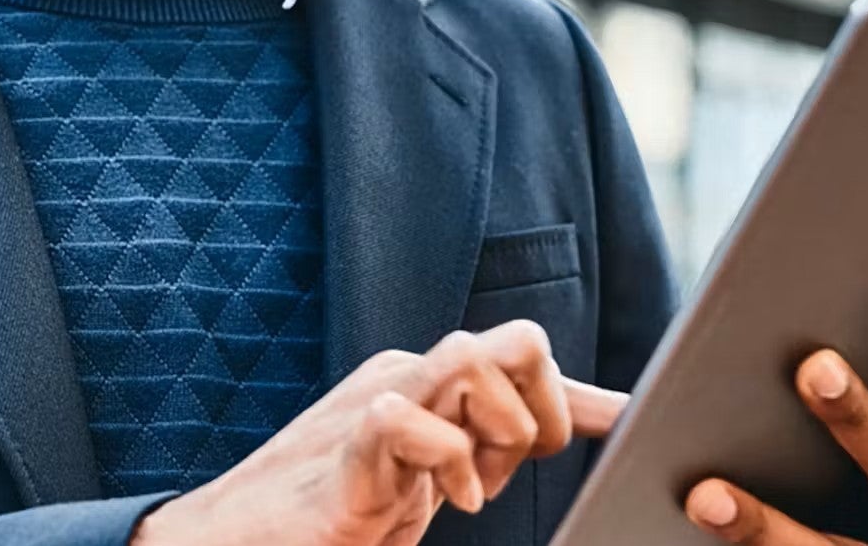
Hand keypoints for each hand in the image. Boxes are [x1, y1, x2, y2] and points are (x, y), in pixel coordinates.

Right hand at [134, 318, 623, 545]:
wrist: (235, 539)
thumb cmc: (339, 509)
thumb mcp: (436, 479)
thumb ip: (491, 450)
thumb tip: (572, 429)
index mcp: (432, 382)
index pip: (525, 359)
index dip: (583, 396)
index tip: (632, 425)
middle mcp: (408, 376)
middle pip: (514, 340)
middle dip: (542, 408)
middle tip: (516, 470)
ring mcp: (374, 404)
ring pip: (466, 357)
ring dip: (497, 425)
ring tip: (481, 482)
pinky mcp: (344, 449)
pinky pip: (403, 418)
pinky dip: (443, 461)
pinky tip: (449, 502)